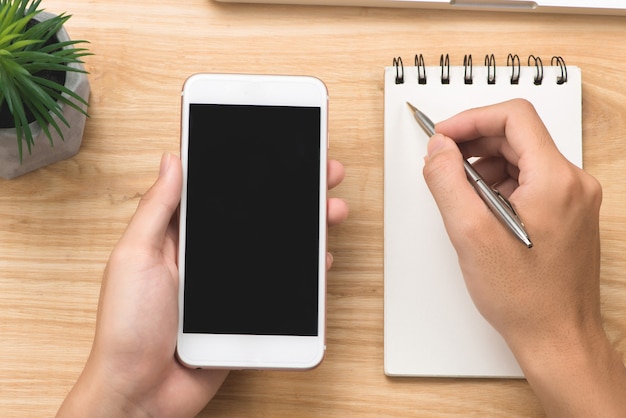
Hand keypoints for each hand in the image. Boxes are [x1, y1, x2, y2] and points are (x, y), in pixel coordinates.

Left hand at [57, 154, 347, 416]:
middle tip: (323, 175)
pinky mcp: (245, 312)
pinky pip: (282, 288)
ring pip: (276, 248)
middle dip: (294, 193)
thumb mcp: (135, 256)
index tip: (280, 150)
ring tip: (331, 211)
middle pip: (259, 216)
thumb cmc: (127, 327)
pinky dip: (305, 272)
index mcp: (180, 237)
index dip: (254, 171)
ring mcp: (230, 284)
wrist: (141, 391)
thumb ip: (157, 209)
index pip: (222, 192)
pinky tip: (320, 257)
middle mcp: (209, 256)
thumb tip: (172, 160)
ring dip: (307, 227)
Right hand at [422, 99, 625, 416]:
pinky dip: (499, 186)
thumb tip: (438, 149)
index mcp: (556, 180)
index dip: (471, 119)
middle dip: (474, 143)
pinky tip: (480, 210)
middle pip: (517, 136)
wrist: (557, 338)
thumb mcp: (470, 234)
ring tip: (460, 194)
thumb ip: (448, 181)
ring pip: (521, 159)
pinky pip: (529, 182)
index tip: (444, 135)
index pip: (514, 117)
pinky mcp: (567, 213)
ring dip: (484, 166)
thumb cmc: (525, 298)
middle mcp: (573, 184)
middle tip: (442, 162)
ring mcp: (573, 199)